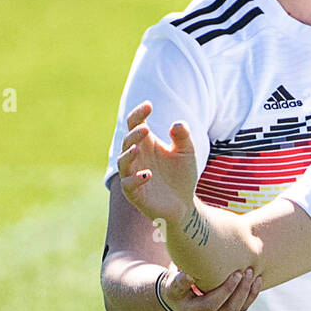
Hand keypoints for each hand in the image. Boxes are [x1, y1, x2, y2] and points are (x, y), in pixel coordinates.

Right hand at [117, 101, 198, 224]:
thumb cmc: (181, 175)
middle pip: (127, 141)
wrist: (183, 203)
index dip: (139, 114)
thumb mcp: (187, 153)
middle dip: (134, 134)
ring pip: (123, 162)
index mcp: (146, 143)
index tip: (148, 106)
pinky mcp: (134, 193)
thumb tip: (177, 124)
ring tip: (138, 148)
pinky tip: (147, 175)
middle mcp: (136, 157)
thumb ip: (183, 138)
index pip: (135, 124)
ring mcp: (132, 174)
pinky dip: (135, 179)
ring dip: (129, 154)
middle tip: (145, 129)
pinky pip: (128, 185)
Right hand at [162, 266, 261, 310]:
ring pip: (238, 309)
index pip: (213, 304)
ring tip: (254, 275)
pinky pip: (241, 307)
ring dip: (249, 292)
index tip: (236, 273)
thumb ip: (179, 282)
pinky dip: (251, 295)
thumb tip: (189, 276)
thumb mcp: (171, 286)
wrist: (175, 302)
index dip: (226, 290)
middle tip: (248, 271)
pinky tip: (257, 281)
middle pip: (229, 309)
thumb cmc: (174, 289)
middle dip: (241, 290)